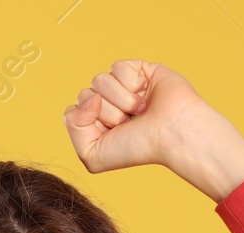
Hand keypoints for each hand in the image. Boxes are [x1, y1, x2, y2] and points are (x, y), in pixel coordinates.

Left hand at [61, 59, 243, 200]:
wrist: (171, 133)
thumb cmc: (137, 149)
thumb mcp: (91, 155)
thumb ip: (73, 128)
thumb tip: (89, 96)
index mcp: (97, 124)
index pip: (73, 111)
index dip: (87, 121)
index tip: (110, 134)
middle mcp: (109, 104)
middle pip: (85, 95)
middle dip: (106, 113)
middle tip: (128, 123)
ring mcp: (123, 86)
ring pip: (99, 80)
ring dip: (120, 100)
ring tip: (139, 111)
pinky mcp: (138, 69)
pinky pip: (117, 67)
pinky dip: (131, 83)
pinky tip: (146, 93)